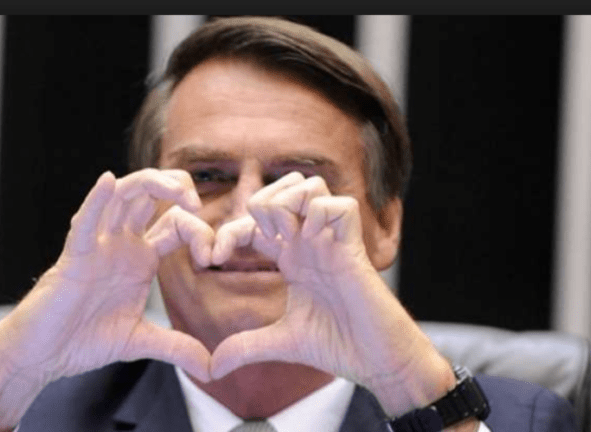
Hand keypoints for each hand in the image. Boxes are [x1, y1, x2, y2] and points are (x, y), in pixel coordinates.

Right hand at [0, 169, 213, 429]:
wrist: (42, 357)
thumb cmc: (82, 342)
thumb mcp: (139, 341)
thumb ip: (176, 347)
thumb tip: (210, 367)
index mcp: (141, 258)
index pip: (176, 224)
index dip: (200, 232)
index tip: (212, 258)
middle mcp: (121, 244)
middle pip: (150, 195)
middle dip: (177, 188)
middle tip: (198, 205)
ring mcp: (98, 247)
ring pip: (121, 196)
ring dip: (150, 184)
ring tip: (175, 190)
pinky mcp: (74, 258)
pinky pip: (85, 223)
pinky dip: (96, 200)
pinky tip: (108, 182)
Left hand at [208, 172, 451, 414]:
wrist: (378, 362)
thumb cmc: (340, 346)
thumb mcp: (281, 342)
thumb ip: (245, 347)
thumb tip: (212, 368)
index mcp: (291, 257)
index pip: (254, 221)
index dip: (228, 231)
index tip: (212, 258)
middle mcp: (310, 242)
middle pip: (282, 188)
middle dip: (258, 203)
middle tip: (257, 238)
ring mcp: (332, 242)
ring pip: (310, 186)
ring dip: (288, 203)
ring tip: (285, 236)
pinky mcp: (354, 249)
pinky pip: (340, 205)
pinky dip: (320, 214)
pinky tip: (312, 241)